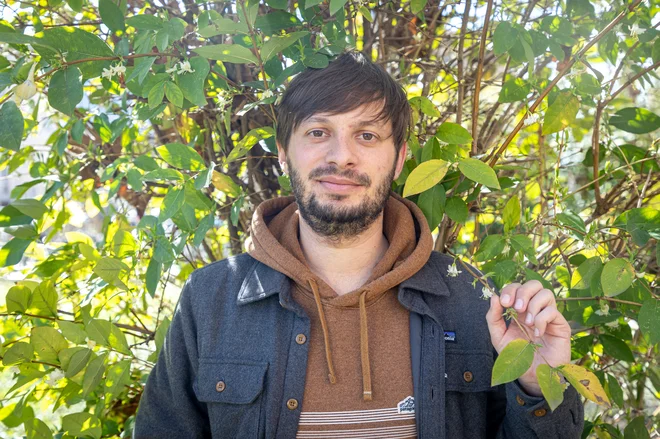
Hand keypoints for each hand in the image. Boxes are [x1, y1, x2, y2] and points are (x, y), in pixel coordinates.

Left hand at [485, 280, 571, 396]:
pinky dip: (541, 319)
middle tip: (517, 308)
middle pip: (534, 284)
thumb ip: (493, 317)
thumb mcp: (498, 336)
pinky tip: (537, 333)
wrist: (531, 375)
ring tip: (527, 323)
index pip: (517, 287)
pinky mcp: (560, 325)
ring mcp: (548, 316)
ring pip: (546, 293)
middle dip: (523, 292)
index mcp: (519, 309)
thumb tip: (494, 297)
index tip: (504, 303)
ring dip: (533, 305)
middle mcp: (535, 309)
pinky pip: (552, 311)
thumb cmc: (515, 355)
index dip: (510, 290)